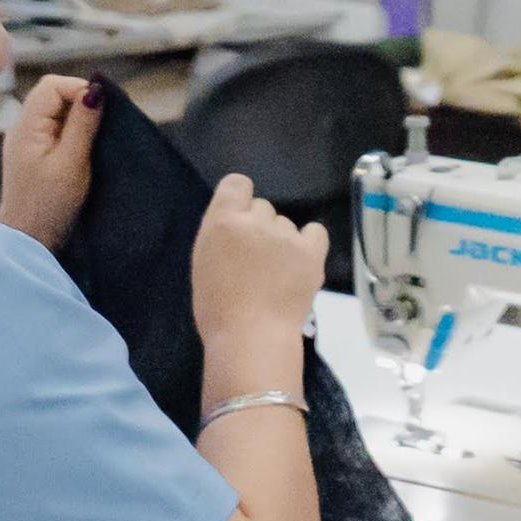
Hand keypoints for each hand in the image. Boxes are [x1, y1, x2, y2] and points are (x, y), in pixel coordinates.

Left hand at [0, 74, 102, 252]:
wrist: (29, 240)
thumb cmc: (49, 207)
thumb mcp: (72, 163)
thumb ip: (83, 125)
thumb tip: (95, 90)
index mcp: (26, 128)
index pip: (52, 86)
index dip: (79, 89)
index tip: (103, 109)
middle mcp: (22, 129)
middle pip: (53, 95)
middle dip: (81, 103)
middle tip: (103, 125)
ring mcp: (27, 141)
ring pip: (56, 111)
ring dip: (79, 119)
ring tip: (95, 140)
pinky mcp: (35, 154)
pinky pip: (55, 129)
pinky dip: (73, 132)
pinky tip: (84, 150)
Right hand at [190, 172, 331, 358]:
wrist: (251, 336)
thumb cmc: (218, 308)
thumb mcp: (204, 262)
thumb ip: (221, 235)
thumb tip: (237, 225)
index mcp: (222, 221)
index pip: (236, 184)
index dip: (239, 199)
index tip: (239, 220)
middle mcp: (256, 220)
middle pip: (262, 207)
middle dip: (259, 227)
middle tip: (255, 259)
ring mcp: (286, 235)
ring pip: (286, 223)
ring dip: (282, 241)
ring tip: (277, 273)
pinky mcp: (312, 251)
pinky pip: (315, 232)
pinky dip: (309, 242)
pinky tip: (301, 261)